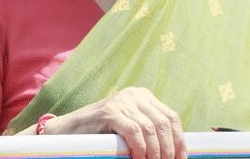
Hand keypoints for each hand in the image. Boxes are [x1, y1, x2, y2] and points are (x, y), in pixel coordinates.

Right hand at [43, 87, 186, 158]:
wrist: (69, 131)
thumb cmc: (103, 133)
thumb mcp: (130, 126)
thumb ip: (148, 130)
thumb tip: (173, 150)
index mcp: (143, 96)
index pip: (170, 116)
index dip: (179, 140)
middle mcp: (135, 95)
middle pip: (163, 122)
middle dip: (169, 149)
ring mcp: (122, 102)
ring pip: (150, 128)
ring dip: (156, 153)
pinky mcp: (110, 112)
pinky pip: (134, 131)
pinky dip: (141, 149)